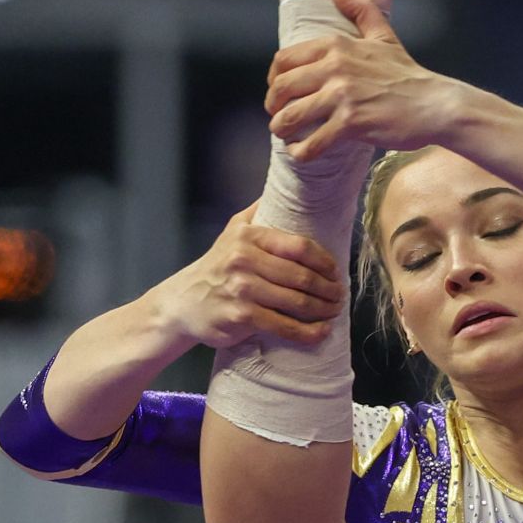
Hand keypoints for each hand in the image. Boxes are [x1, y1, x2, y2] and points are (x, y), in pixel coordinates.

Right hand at [152, 204, 343, 349]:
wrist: (182, 303)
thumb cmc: (215, 268)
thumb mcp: (230, 233)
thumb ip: (256, 215)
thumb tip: (281, 190)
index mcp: (247, 237)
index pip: (298, 246)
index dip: (324, 261)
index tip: (335, 271)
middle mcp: (244, 260)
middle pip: (301, 275)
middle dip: (327, 288)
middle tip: (339, 295)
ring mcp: (243, 289)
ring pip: (296, 301)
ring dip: (322, 309)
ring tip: (333, 311)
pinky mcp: (242, 316)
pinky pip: (283, 326)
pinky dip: (307, 332)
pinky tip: (321, 332)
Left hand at [265, 0, 456, 160]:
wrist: (433, 105)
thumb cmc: (408, 75)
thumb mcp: (384, 36)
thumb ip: (362, 11)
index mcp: (337, 45)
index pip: (286, 59)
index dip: (274, 79)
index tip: (278, 92)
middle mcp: (335, 67)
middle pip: (282, 87)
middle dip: (273, 106)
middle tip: (278, 118)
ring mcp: (342, 96)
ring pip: (291, 116)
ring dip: (282, 129)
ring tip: (285, 137)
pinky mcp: (351, 123)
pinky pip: (313, 142)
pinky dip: (301, 152)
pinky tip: (301, 154)